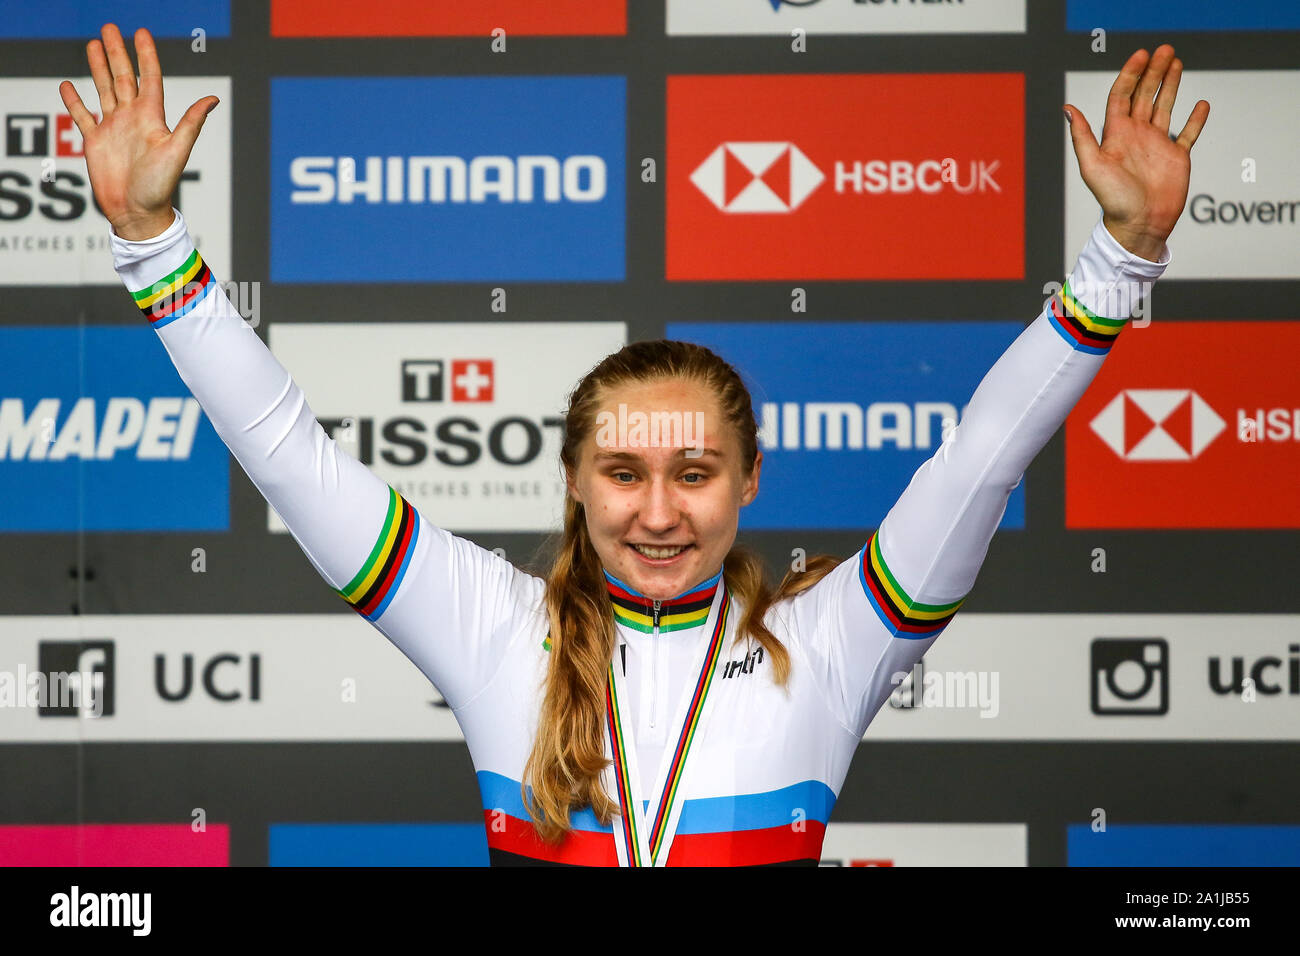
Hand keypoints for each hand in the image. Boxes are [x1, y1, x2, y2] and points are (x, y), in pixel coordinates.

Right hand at [58, 23, 218, 240]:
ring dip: (97, 68)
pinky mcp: (95, 142)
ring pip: (103, 90)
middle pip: (123, 77)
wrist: (138, 212)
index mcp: (152, 118)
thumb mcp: (177, 151)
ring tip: (93, 45)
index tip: (140, 32)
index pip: (148, 78)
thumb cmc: (160, 186)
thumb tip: (213, 99)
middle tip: (108, 27)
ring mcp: (113, 129)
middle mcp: (132, 119)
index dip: (145, 55)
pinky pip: (82, 115)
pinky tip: (67, 85)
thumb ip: (191, 123)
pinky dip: (74, 101)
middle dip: (116, 53)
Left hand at [1064, 44, 1209, 260]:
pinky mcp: (1176, 157)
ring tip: (1176, 63)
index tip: (1141, 55)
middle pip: (1145, 95)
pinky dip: (1195, 120)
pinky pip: (1188, 133)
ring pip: (1164, 107)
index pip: (1122, 96)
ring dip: (1170, 85)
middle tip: (1164, 50)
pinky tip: (1201, 104)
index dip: (1130, 74)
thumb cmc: (1113, 200)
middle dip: (1153, 72)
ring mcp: (1157, 145)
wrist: (1139, 225)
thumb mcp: (1092, 166)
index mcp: (1116, 134)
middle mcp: (1136, 135)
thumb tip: (1067, 108)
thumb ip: (1082, 136)